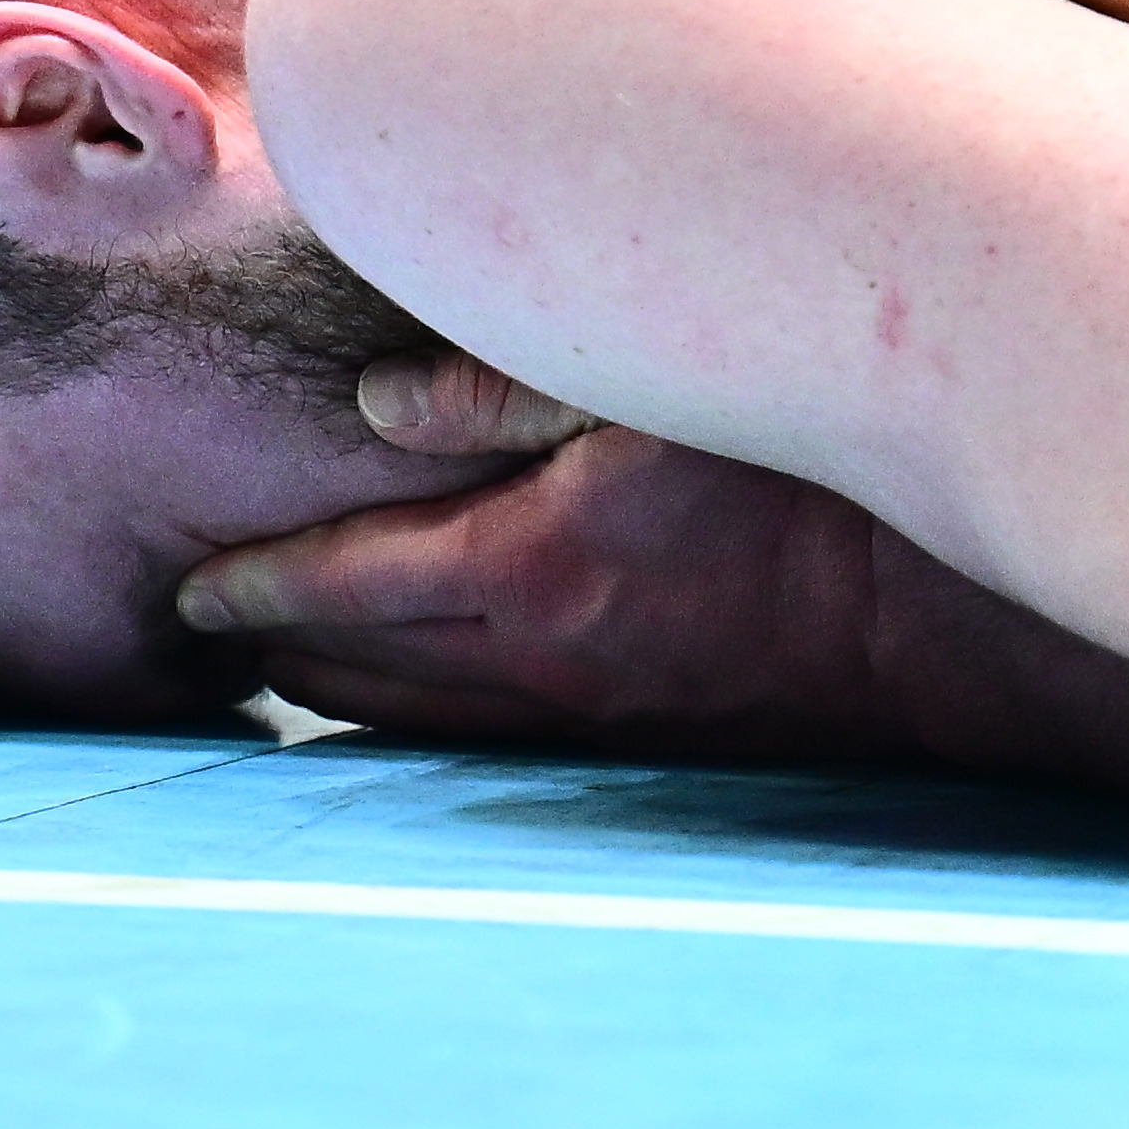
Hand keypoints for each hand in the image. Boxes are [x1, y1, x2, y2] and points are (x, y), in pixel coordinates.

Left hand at [179, 412, 915, 758]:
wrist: (937, 614)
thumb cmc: (805, 471)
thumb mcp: (659, 385)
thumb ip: (507, 379)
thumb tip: (375, 404)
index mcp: (530, 566)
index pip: (342, 585)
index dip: (253, 586)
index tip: (191, 585)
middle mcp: (540, 660)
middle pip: (355, 668)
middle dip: (274, 643)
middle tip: (211, 615)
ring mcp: (588, 719)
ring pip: (414, 724)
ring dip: (338, 693)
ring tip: (282, 660)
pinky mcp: (635, 748)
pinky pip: (487, 749)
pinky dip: (419, 726)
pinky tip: (403, 709)